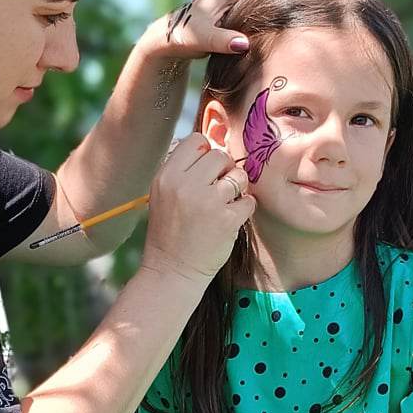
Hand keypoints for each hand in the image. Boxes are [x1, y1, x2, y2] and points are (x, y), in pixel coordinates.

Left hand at [136, 0, 327, 61]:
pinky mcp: (236, 13)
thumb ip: (222, 41)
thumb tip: (244, 44)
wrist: (165, 41)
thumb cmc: (183, 37)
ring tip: (318, 1)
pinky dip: (282, 6)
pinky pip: (266, 4)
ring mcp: (237, 0)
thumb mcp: (201, 39)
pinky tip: (295, 20)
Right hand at [138, 132, 253, 286]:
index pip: (196, 141)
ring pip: (238, 176)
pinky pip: (249, 200)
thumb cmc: (170, 233)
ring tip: (224, 205)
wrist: (172, 271)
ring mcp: (208, 202)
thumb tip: (210, 146)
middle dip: (223, 171)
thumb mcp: (163, 194)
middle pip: (219, 155)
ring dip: (236, 189)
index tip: (206, 171)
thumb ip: (183, 170)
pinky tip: (229, 219)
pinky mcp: (227, 219)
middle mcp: (186, 185)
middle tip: (217, 190)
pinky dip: (244, 209)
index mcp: (167, 176)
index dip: (205, 153)